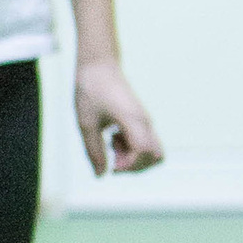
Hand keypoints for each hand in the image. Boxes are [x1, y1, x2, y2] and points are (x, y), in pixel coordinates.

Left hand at [74, 57, 161, 177]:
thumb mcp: (86, 124)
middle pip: (156, 156)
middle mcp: (145, 121)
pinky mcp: (140, 120)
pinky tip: (113, 136)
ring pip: (152, 150)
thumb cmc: (91, 91)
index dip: (128, 164)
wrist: (98, 66)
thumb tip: (101, 176)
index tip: (111, 165)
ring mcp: (144, 120)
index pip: (143, 152)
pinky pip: (144, 142)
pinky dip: (130, 146)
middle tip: (113, 157)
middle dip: (135, 164)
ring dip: (133, 155)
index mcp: (133, 120)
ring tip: (112, 144)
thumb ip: (93, 151)